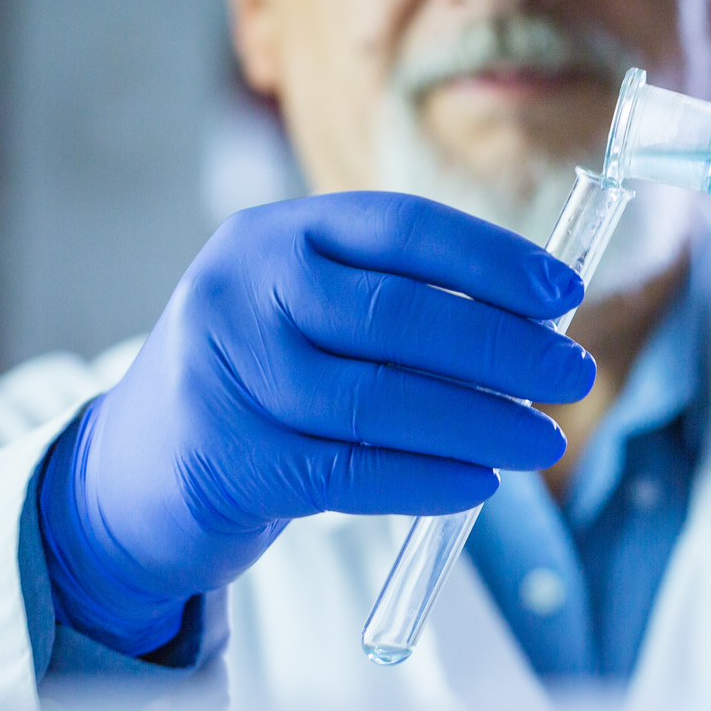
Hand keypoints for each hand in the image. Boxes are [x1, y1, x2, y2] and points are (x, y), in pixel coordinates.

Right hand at [37, 192, 591, 655]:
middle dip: (503, 347)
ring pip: (379, 401)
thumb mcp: (307, 309)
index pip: (401, 228)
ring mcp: (226, 374)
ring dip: (479, 423)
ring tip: (544, 440)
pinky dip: (426, 478)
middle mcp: (243, 289)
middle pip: (399, 316)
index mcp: (277, 234)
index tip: (564, 291)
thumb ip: (400, 301)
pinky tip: (479, 483)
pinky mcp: (227, 458)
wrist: (137, 467)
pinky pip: (349, 470)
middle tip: (573, 374)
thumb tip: (538, 324)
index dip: (492, 259)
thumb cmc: (261, 378)